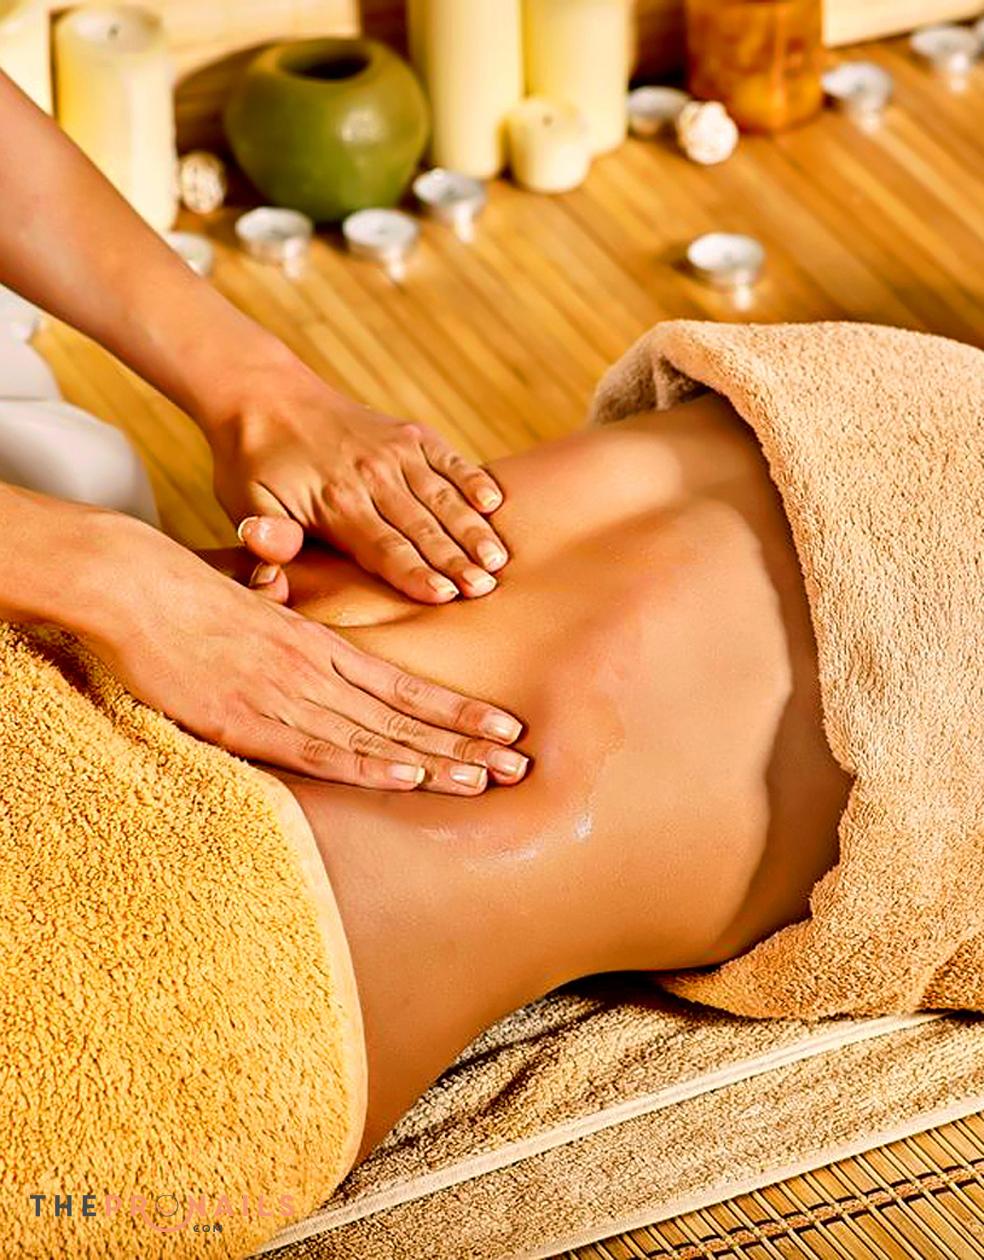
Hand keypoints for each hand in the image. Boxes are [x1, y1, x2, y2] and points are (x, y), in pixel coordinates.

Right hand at [80, 514, 527, 793]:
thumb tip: (320, 661)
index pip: (406, 687)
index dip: (458, 711)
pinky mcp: (248, 720)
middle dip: (466, 743)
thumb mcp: (261, 613)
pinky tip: (408, 776)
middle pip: (406, 716)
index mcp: (322, 646)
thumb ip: (296, 639)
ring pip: (375, 736)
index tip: (504, 728)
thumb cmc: (193, 598)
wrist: (138, 586)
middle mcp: (317, 671)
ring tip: (486, 779)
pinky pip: (318, 749)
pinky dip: (367, 764)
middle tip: (519, 765)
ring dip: (434, 759)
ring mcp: (286, 695)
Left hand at [208, 361, 509, 603]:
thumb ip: (266, 538)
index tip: (444, 596)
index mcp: (334, 501)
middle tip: (485, 589)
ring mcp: (393, 450)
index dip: (414, 573)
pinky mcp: (407, 433)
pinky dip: (472, 479)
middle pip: (421, 527)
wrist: (263, 393)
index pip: (383, 547)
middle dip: (455, 560)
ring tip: (498, 559)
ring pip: (441, 496)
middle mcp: (370, 475)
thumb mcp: (244, 504)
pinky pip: (447, 459)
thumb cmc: (254, 463)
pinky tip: (494, 503)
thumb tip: (273, 563)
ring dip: (471, 529)